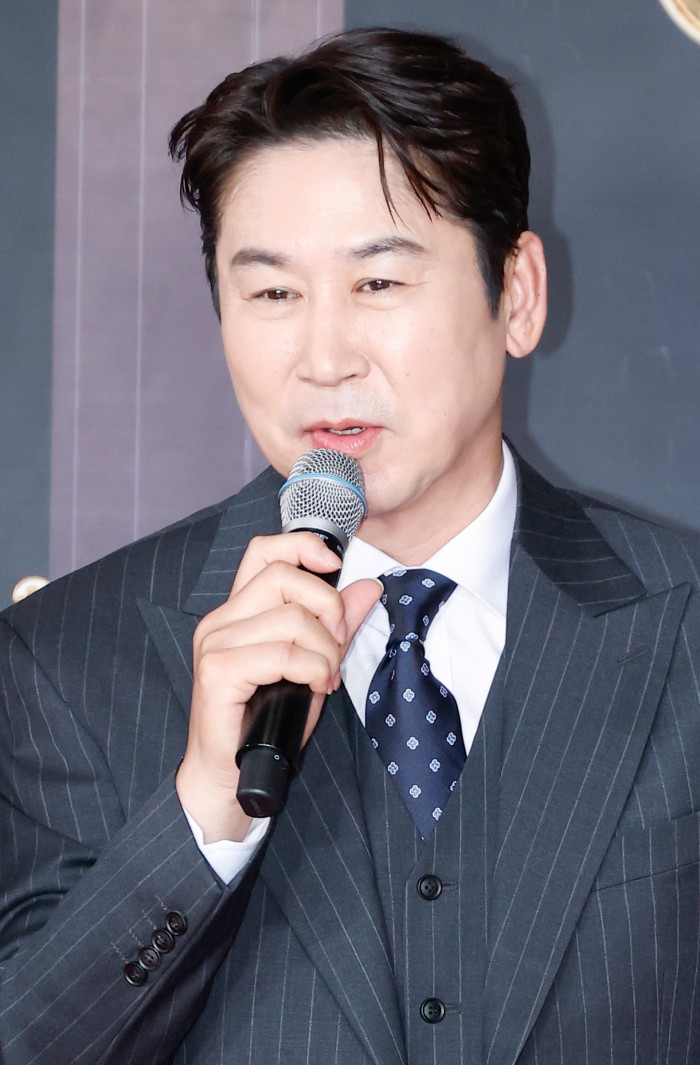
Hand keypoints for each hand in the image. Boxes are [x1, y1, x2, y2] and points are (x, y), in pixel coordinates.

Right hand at [176, 532, 380, 842]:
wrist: (228, 776)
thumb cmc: (265, 722)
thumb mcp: (312, 665)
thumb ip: (336, 626)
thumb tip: (367, 588)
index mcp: (239, 610)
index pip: (264, 551)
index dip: (301, 545)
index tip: (334, 563)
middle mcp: (221, 619)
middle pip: (284, 576)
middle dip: (328, 607)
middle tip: (337, 645)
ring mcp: (215, 643)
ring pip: (291, 617)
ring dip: (325, 649)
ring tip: (327, 676)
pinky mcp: (218, 671)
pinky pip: (282, 653)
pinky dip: (312, 669)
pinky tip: (316, 686)